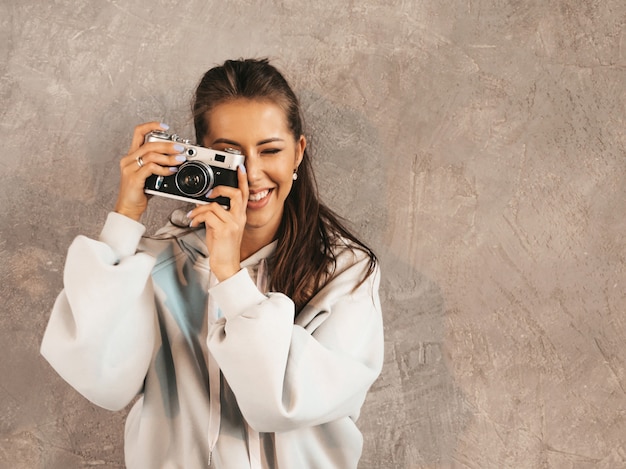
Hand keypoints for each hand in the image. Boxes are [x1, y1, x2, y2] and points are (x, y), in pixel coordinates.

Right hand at [114, 122, 186, 220]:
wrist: (128, 208)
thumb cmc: (139, 192)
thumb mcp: (150, 175)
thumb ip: (158, 165)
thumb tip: (176, 159)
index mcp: (132, 156)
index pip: (138, 133)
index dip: (151, 126)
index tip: (165, 126)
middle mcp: (129, 159)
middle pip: (149, 144)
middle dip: (168, 144)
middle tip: (181, 148)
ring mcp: (130, 168)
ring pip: (150, 155)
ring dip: (168, 157)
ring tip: (180, 160)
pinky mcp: (134, 178)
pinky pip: (150, 168)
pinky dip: (163, 169)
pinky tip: (171, 171)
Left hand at [187, 165, 248, 280]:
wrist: (226, 266)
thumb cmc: (222, 249)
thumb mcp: (219, 228)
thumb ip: (215, 215)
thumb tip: (204, 204)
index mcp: (239, 216)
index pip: (244, 194)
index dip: (242, 179)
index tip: (239, 167)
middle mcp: (239, 218)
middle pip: (236, 194)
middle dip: (221, 188)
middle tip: (209, 192)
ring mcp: (233, 224)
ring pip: (215, 205)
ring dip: (200, 208)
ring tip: (193, 214)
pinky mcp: (224, 230)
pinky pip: (209, 215)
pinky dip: (197, 216)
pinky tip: (193, 222)